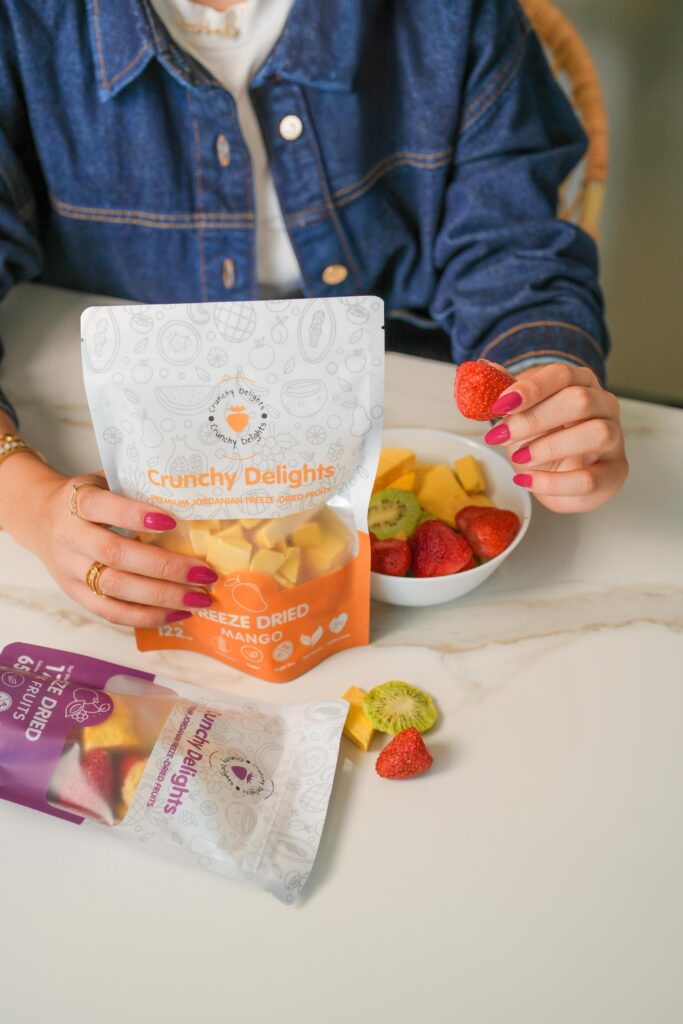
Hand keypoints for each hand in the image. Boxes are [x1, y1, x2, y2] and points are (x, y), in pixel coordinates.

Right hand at [0, 454, 216, 626]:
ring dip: (162, 596)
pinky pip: (110, 612)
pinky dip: (146, 616)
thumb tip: (193, 501)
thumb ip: (136, 488)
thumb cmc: (88, 497)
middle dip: (164, 566)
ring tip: (199, 598)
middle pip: (115, 555)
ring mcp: (70, 569)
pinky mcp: (75, 594)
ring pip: (115, 588)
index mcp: (76, 501)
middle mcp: (70, 536)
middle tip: (204, 573)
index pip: (102, 507)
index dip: (133, 516)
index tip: (171, 522)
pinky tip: (177, 613)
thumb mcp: (105, 480)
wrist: (40, 518)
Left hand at [483, 363, 628, 512]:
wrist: (560, 478)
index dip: (530, 389)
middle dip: (535, 419)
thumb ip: (507, 393)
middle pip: (580, 400)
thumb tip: (485, 367)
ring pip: (596, 434)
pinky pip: (589, 478)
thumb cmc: (543, 440)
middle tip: (502, 435)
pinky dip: (552, 482)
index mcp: (582, 383)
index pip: (562, 375)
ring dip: (549, 447)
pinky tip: (527, 480)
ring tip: (519, 458)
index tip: (500, 405)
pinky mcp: (615, 473)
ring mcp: (615, 439)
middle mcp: (604, 406)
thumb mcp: (521, 415)